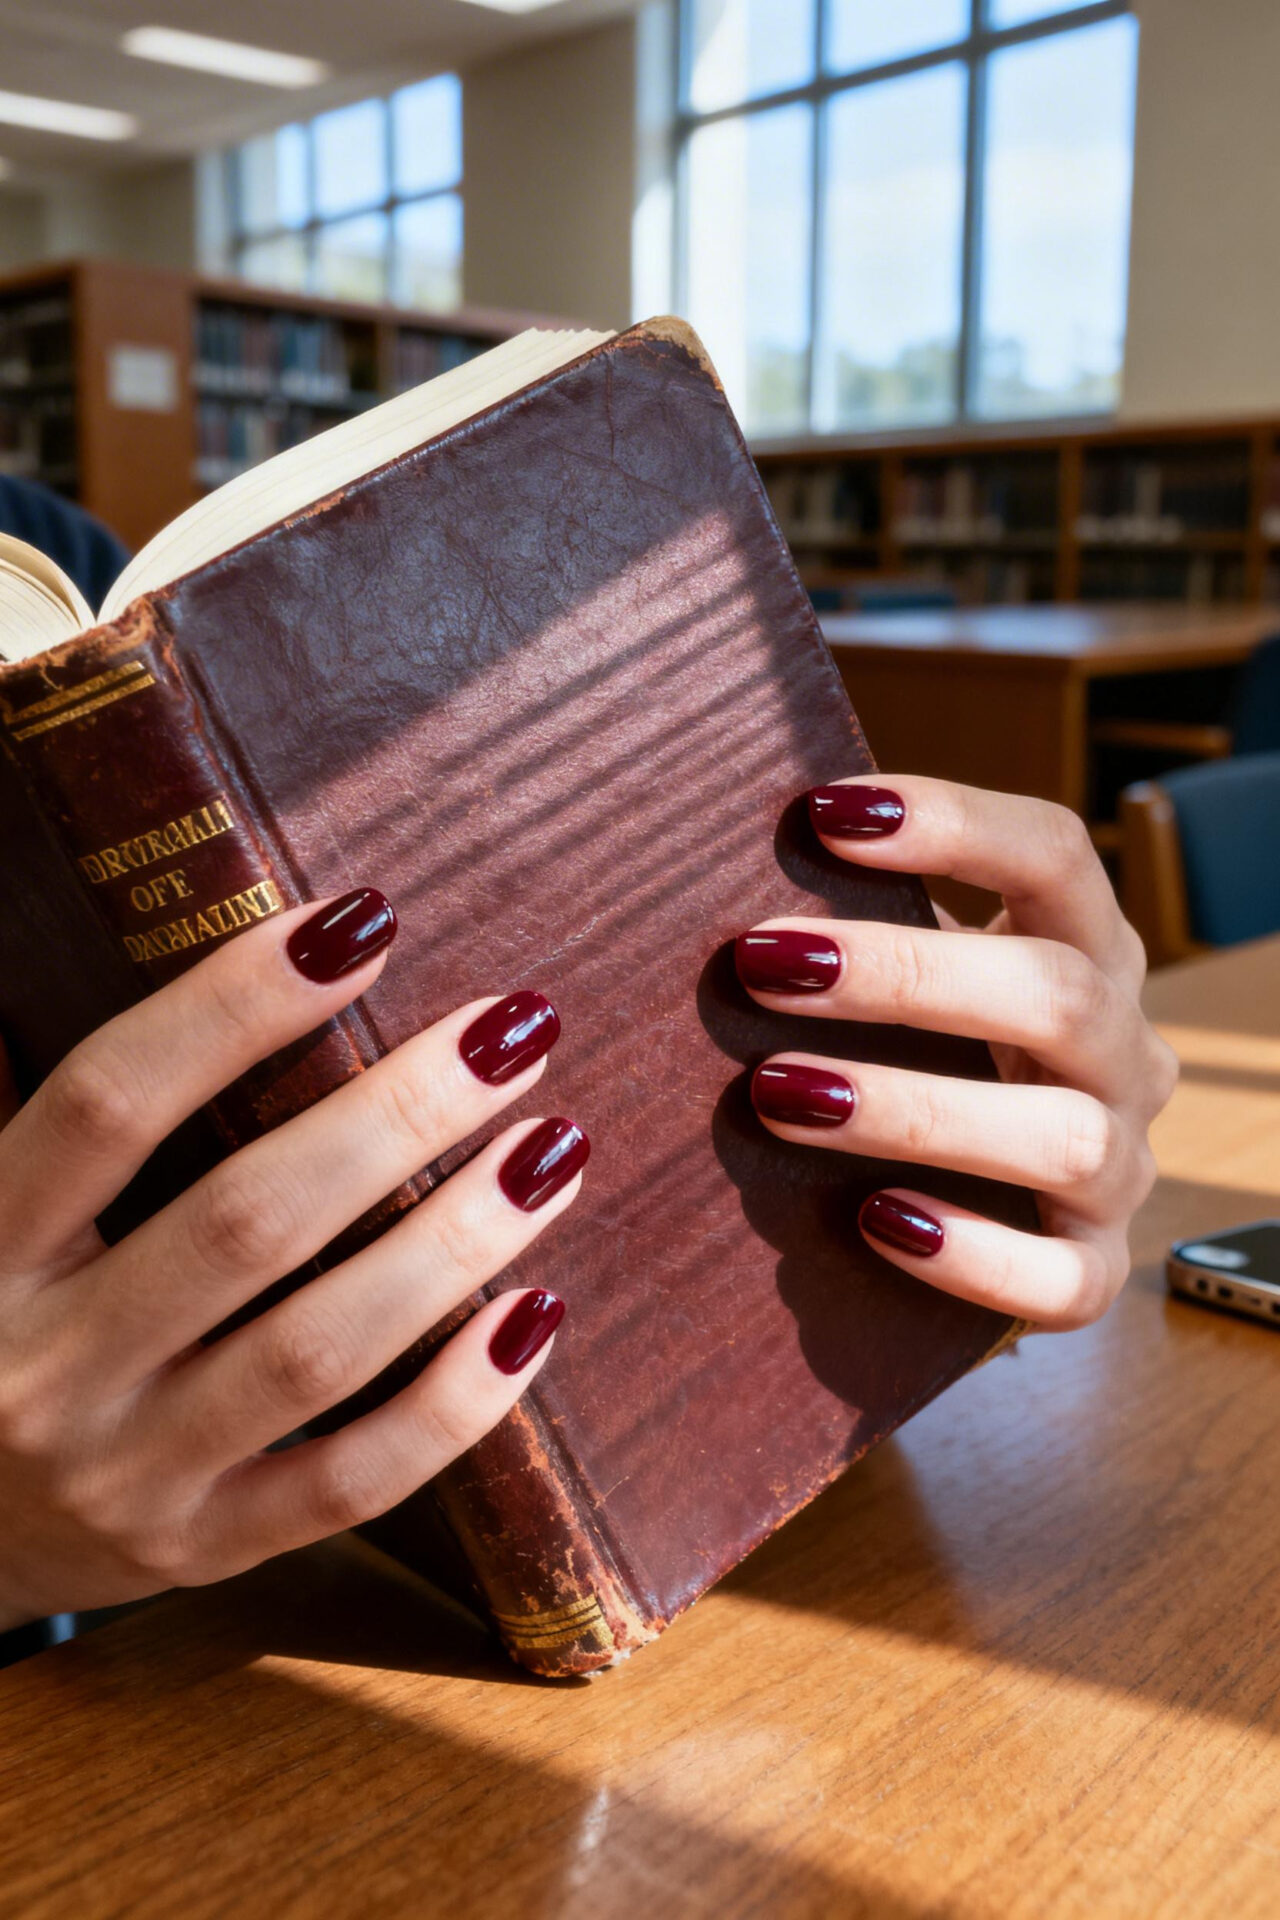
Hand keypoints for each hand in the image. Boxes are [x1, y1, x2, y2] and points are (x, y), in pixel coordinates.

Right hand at [0, 891, 583, 1631]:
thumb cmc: (7, 1323)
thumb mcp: (5, 1222)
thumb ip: (98, 1128)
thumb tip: (303, 965)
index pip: (109, 1101)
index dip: (233, 1004)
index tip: (361, 923)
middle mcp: (44, 1363)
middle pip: (245, 1221)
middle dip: (395, 1116)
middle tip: (511, 1032)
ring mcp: (126, 1471)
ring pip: (317, 1350)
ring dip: (451, 1241)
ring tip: (551, 1149)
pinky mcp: (202, 1548)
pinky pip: (353, 1481)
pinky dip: (457, 1401)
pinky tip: (536, 1312)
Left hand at [738, 777, 1177, 1331]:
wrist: (983, 1200)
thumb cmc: (920, 1052)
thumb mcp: (911, 980)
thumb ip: (853, 926)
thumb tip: (716, 869)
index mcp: (1086, 949)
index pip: (1055, 857)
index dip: (952, 824)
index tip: (821, 813)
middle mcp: (1125, 1052)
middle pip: (1057, 994)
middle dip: (906, 975)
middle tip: (765, 964)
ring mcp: (1121, 1166)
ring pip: (1064, 1136)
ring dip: (917, 1110)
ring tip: (781, 1093)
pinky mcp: (1093, 1268)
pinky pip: (1063, 1280)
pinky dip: (972, 1253)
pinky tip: (875, 1221)